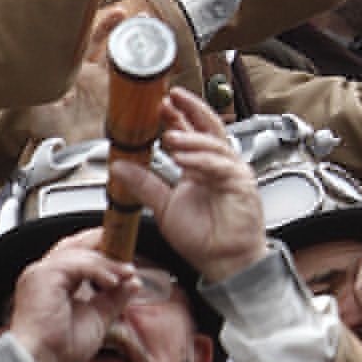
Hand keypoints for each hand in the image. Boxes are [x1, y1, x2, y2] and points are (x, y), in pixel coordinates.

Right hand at [8, 230, 142, 361]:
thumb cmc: (60, 348)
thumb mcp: (97, 317)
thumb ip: (114, 298)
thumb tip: (134, 282)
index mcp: (52, 282)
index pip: (76, 255)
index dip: (101, 253)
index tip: (125, 261)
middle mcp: (43, 273)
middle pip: (74, 245)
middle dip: (103, 244)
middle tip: (128, 253)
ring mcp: (40, 272)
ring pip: (79, 253)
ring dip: (107, 262)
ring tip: (127, 273)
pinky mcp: (43, 276)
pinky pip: (77, 263)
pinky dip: (98, 269)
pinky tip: (113, 281)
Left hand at [110, 87, 267, 282]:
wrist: (223, 263)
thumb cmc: (202, 239)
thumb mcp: (163, 207)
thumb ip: (144, 184)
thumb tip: (119, 166)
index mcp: (199, 168)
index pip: (189, 133)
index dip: (176, 117)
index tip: (160, 104)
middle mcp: (217, 166)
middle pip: (207, 128)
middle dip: (190, 110)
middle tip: (171, 99)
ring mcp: (231, 173)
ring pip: (213, 145)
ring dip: (191, 139)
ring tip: (170, 137)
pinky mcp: (241, 184)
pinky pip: (220, 166)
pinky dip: (201, 161)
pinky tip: (185, 159)